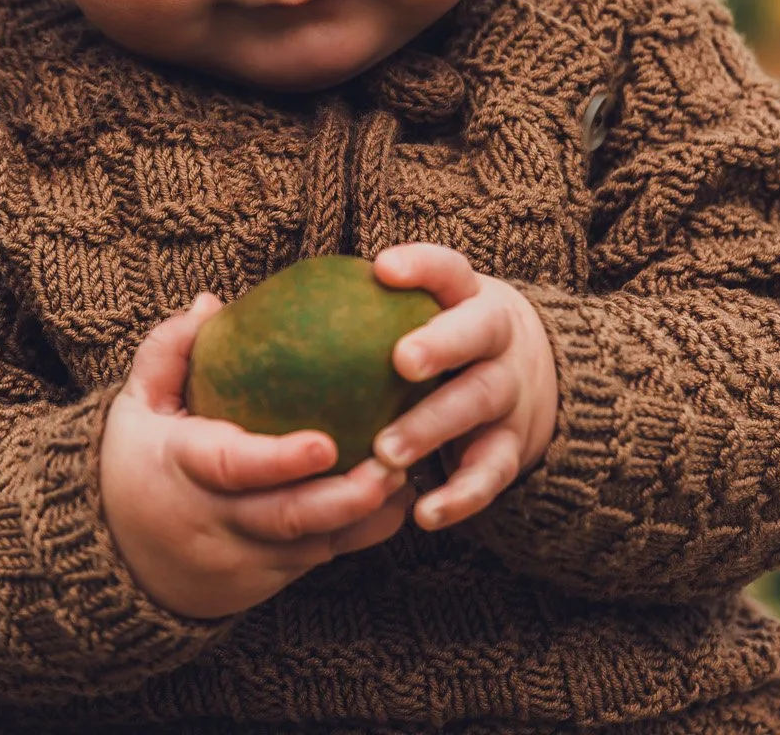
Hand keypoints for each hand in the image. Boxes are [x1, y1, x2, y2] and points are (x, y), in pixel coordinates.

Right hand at [99, 292, 416, 620]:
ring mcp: (242, 557)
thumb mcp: (135, 404)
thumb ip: (167, 352)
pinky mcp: (266, 577)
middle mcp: (213, 520)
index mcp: (181, 468)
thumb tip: (212, 303)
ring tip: (406, 477)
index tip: (327, 442)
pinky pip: (317, 560)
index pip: (231, 467)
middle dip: (344, 498)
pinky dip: (359, 534)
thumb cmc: (136, 461)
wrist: (119, 558)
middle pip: (284, 518)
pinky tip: (397, 502)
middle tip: (393, 463)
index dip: (279, 460)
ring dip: (363, 517)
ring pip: (310, 546)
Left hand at [369, 243, 559, 532]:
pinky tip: (424, 514)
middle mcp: (495, 340)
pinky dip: (461, 496)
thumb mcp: (424, 313)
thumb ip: (363, 309)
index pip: (449, 270)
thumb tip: (245, 315)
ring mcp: (508, 392)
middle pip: (478, 332)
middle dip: (442, 345)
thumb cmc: (443, 339)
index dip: (421, 265)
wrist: (534, 377)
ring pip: (478, 402)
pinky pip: (492, 473)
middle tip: (401, 361)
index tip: (383, 269)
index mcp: (467, 298)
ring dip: (433, 427)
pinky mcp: (511, 446)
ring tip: (386, 452)